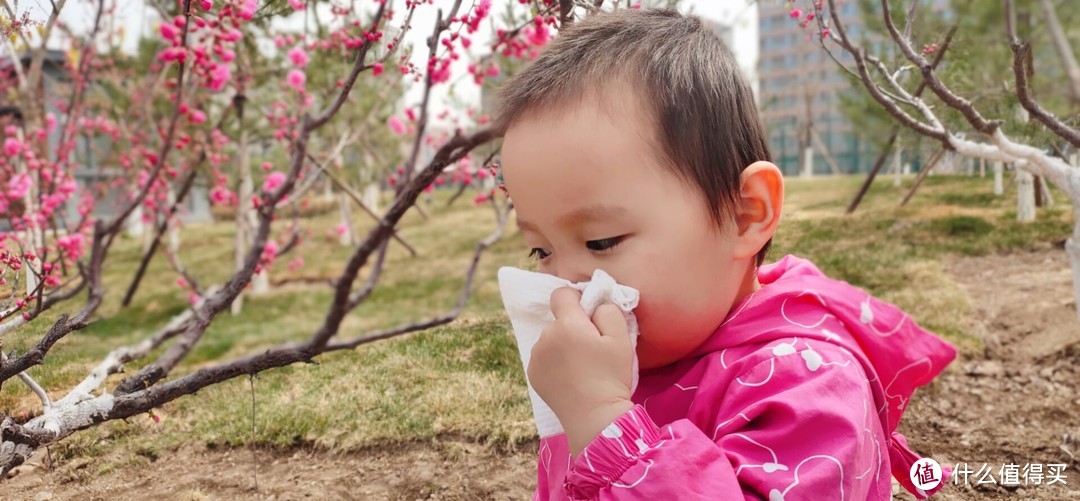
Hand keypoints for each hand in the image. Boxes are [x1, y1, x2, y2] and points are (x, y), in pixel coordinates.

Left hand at [527, 287, 634, 456]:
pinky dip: (554, 361)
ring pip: (551, 339)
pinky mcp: (532, 373)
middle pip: (558, 319)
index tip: (590, 316)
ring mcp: (536, 356)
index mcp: (567, 324)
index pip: (562, 294)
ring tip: (581, 367)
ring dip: (562, 344)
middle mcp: (545, 336)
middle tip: (592, 349)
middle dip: (573, 326)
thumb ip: (608, 311)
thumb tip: (595, 304)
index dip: (577, 299)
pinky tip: (569, 377)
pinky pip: (544, 357)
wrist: (594, 417)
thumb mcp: (621, 338)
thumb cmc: (611, 376)